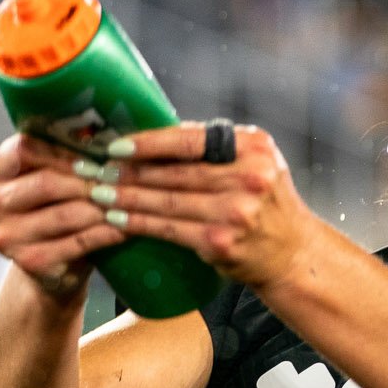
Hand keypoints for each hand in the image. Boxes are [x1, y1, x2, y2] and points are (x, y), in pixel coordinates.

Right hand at [0, 133, 124, 296]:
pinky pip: (76, 243)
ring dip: (101, 207)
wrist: (50, 262)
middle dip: (87, 181)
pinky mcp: (29, 262)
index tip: (95, 154)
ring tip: (128, 199)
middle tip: (118, 178)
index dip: (63, 151)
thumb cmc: (54, 205)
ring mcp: (6, 236)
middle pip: (45, 183)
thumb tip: (105, 132)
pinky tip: (125, 226)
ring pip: (64, 215)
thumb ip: (62, 154)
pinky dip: (105, 233)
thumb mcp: (48, 174)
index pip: (23, 149)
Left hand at [99, 122, 319, 288]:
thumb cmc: (265, 202)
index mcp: (253, 147)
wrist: (292, 253)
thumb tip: (156, 134)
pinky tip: (117, 217)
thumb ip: (215, 147)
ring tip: (97, 191)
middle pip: (174, 171)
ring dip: (126, 196)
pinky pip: (168, 228)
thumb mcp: (254, 161)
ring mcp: (234, 211)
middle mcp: (248, 176)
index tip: (117, 145)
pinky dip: (139, 222)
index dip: (150, 142)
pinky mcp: (221, 241)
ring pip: (166, 200)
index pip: (191, 140)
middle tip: (96, 168)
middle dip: (129, 170)